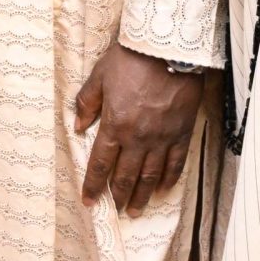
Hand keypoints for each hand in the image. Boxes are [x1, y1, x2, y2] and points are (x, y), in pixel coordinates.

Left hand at [73, 44, 206, 214]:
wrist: (169, 49)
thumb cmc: (131, 59)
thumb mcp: (100, 76)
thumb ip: (87, 103)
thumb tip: (78, 126)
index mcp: (115, 125)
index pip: (101, 163)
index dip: (94, 184)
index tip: (89, 200)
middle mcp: (138, 138)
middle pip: (125, 175)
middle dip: (118, 196)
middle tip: (115, 211)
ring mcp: (162, 138)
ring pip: (150, 175)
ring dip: (142, 195)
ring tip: (135, 210)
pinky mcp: (181, 133)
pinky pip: (176, 163)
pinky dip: (169, 179)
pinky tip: (163, 190)